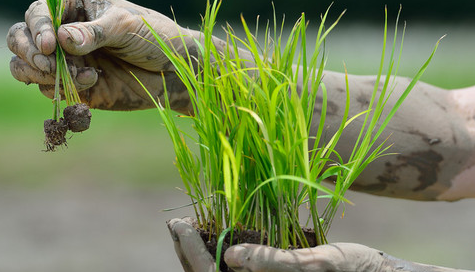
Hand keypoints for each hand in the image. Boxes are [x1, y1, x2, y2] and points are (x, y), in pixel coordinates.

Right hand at [7, 0, 192, 111]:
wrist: (173, 71)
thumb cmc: (154, 36)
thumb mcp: (126, 28)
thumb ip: (94, 33)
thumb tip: (61, 39)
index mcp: (71, 2)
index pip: (38, 11)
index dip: (37, 28)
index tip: (49, 47)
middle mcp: (61, 28)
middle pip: (19, 37)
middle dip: (28, 52)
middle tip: (49, 65)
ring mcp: (62, 58)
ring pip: (24, 65)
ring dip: (40, 73)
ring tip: (73, 76)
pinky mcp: (69, 84)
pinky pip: (45, 88)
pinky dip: (61, 88)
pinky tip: (94, 82)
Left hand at [167, 218, 471, 271]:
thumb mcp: (315, 267)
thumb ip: (272, 263)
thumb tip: (230, 255)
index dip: (190, 251)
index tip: (177, 223)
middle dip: (189, 252)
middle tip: (176, 224)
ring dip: (204, 251)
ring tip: (191, 226)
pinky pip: (243, 268)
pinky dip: (225, 249)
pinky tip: (223, 232)